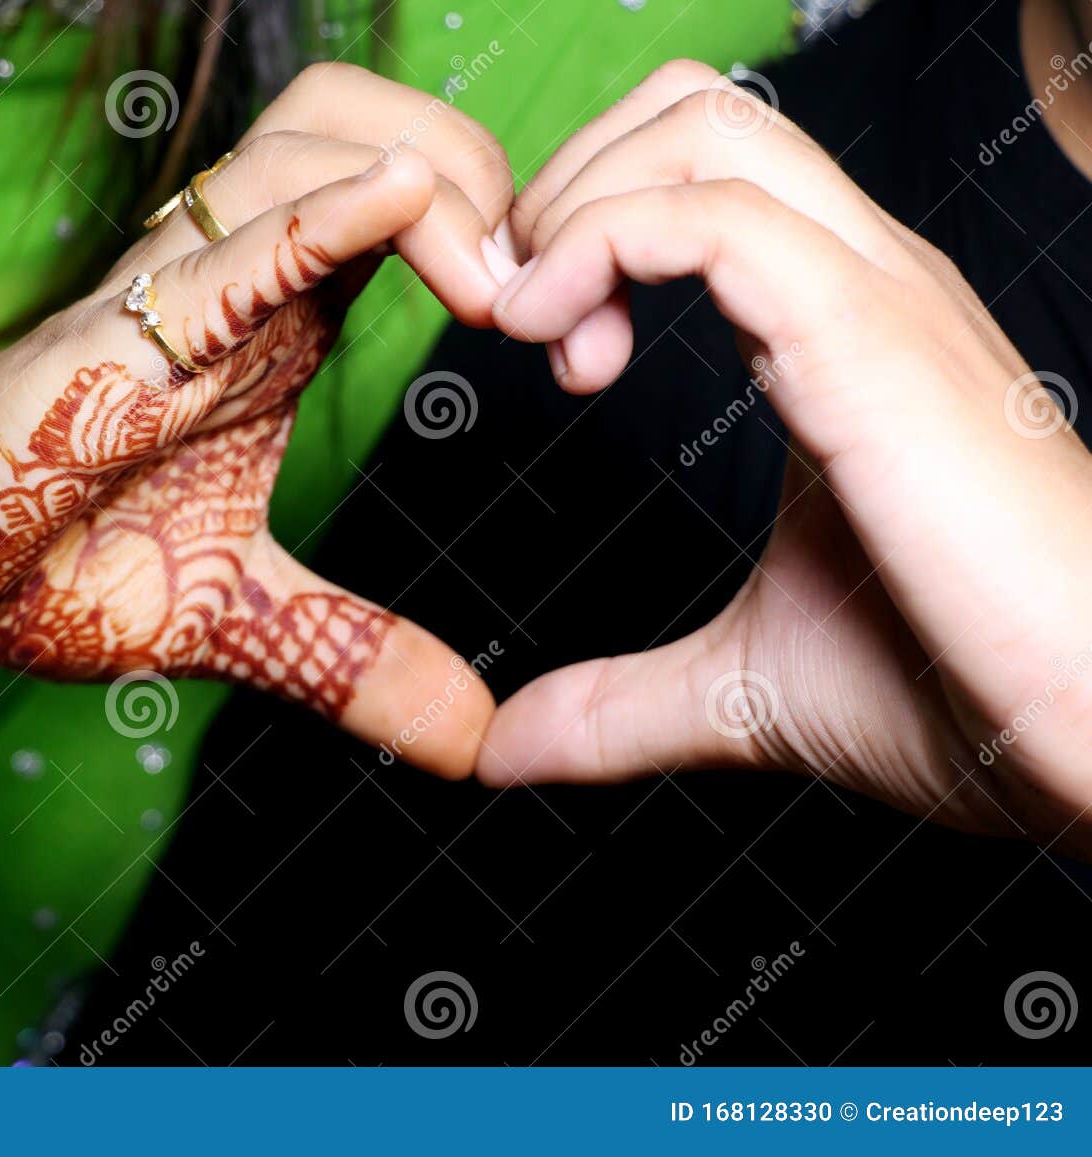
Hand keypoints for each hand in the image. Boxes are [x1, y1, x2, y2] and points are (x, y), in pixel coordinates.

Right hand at [0, 64, 512, 776]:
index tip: (576, 336)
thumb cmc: (55, 560)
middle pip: (368, 123)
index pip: (406, 201)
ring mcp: (162, 303)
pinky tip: (394, 202)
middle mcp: (228, 287)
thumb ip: (358, 659)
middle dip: (481, 172)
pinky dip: (311, 221)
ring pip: (300, 145)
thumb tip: (476, 742)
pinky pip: (214, 255)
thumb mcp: (244, 618)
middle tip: (547, 294)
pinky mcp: (101, 347)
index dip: (500, 229)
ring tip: (497, 290)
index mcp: (273, 327)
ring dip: (424, 189)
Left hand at [479, 60, 1091, 851]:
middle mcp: (860, 281)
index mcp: (836, 328)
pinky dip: (599, 249)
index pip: (698, 176)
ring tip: (536, 333)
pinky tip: (562, 350)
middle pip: (692, 112)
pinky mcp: (868, 338)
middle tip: (522, 321)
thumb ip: (617, 702)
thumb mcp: (743, 688)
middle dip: (566, 186)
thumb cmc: (959, 692)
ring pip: (699, 130)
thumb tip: (505, 748)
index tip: (539, 352)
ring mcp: (873, 295)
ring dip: (575, 208)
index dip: (585, 231)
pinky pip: (708, 218)